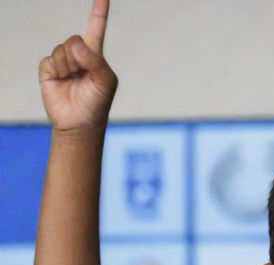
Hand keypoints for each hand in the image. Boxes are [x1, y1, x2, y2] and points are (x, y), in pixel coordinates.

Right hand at [39, 0, 117, 132]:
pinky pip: (49, 61)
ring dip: (68, 68)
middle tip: (83, 78)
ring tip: (73, 83)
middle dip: (78, 59)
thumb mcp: (105, 82)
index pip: (96, 29)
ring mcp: (63, 62)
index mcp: (96, 56)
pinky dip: (56, 72)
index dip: (99, 11)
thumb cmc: (97, 104)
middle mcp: (79, 56)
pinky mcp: (48, 70)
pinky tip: (61, 83)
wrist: (78, 124)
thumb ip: (95, 60)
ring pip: (61, 50)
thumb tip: (76, 44)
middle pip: (73, 40)